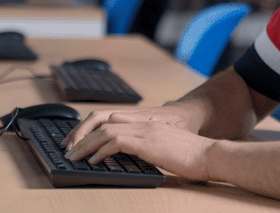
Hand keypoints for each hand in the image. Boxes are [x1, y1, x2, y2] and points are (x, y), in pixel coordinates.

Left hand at [63, 106, 195, 150]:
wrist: (210, 154)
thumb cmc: (193, 156)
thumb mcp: (166, 148)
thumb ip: (149, 148)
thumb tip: (135, 158)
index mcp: (147, 123)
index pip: (111, 119)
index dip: (91, 129)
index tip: (78, 142)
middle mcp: (143, 123)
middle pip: (103, 121)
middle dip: (81, 135)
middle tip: (68, 149)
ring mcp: (145, 131)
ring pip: (105, 131)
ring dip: (86, 144)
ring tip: (74, 157)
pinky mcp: (148, 143)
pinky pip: (116, 142)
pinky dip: (100, 151)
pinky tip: (93, 161)